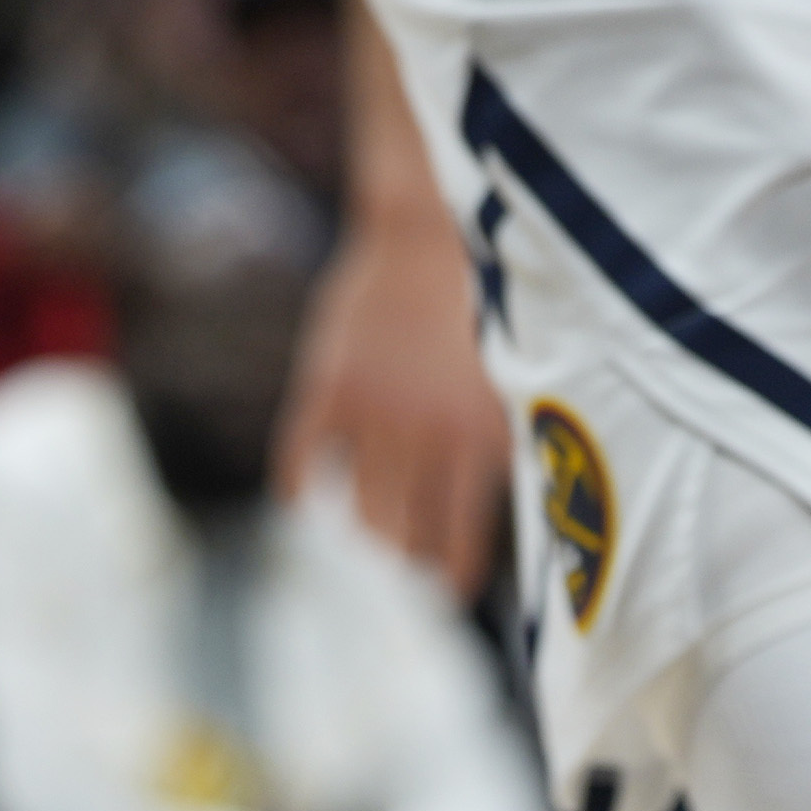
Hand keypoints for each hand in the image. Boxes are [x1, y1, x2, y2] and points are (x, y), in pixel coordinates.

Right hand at [276, 213, 509, 592]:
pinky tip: (305, 491)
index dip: (450, 575)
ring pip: (358, 515)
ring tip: (373, 515)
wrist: (427, 223)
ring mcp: (370, 415)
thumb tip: (507, 511)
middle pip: (402, 540)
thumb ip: (499, 441)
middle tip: (410, 547)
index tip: (447, 587)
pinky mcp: (324, 389)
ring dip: (365, 523)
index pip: (458, 545)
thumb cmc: (485, 297)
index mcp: (482, 437)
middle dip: (408, 551)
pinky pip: (297, 468)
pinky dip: (299, 489)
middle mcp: (425, 435)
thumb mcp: (513, 373)